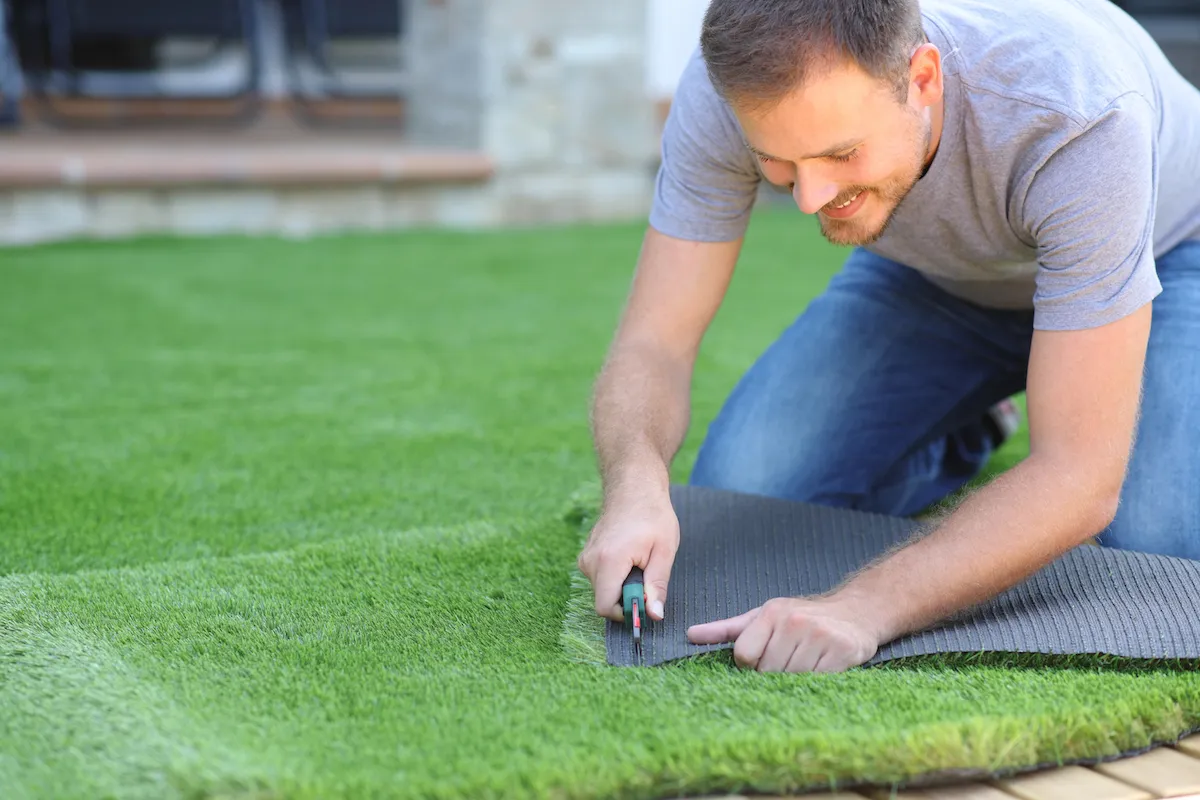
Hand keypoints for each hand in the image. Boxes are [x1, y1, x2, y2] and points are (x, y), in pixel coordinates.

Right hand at [576, 495, 679, 622]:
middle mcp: (590, 561)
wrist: (634, 487)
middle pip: (605, 599)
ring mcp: (585, 558)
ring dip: (623, 585)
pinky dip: (616, 576)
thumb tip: (654, 615)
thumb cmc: (652, 515)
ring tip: (639, 561)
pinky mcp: (586, 556)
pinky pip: (600, 579)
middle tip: (647, 574)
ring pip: (603, 590)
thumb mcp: (664, 552)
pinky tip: (629, 556)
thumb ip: (657, 586)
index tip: (645, 602)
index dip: (626, 612)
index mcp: (609, 561)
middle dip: (627, 596)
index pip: (605, 607)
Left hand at [687, 595, 879, 672]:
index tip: (761, 661)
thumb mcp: (762, 617)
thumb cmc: (800, 617)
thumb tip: (689, 635)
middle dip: (773, 674)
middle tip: (786, 663)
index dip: (750, 666)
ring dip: (794, 681)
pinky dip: (815, 682)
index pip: (745, 655)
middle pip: (768, 670)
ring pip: (791, 679)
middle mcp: (794, 622)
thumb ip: (726, 629)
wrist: (855, 614)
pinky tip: (820, 669)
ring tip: (803, 665)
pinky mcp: (842, 652)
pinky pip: (817, 682)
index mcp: (771, 613)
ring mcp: (819, 636)